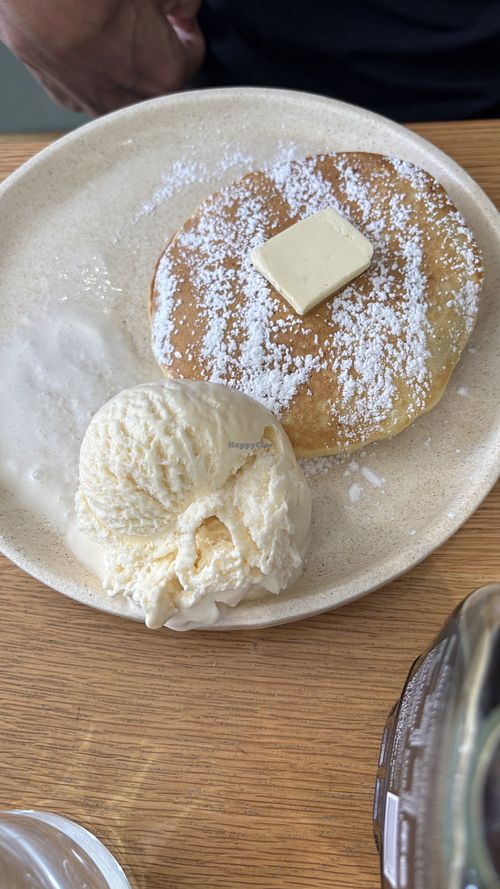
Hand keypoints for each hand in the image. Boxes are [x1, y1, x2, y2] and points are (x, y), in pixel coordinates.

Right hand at [0, 0, 204, 114]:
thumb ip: (182, 1)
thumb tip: (185, 8)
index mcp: (164, 76)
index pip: (192, 58)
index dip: (187, 29)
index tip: (178, 14)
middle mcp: (131, 101)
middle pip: (158, 80)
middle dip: (157, 51)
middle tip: (145, 17)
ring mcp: (94, 101)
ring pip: (124, 90)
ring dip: (126, 64)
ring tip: (111, 26)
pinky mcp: (63, 94)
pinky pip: (90, 87)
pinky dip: (94, 67)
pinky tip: (85, 38)